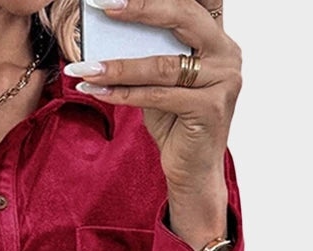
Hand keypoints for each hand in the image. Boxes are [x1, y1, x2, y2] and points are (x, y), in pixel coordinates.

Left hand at [66, 0, 240, 196]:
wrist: (193, 171)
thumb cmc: (176, 123)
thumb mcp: (161, 82)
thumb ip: (149, 53)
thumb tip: (108, 33)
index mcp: (218, 39)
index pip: (193, 2)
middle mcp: (227, 54)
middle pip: (182, 17)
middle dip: (140, 8)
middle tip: (102, 5)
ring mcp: (224, 81)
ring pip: (162, 65)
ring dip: (118, 66)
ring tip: (85, 67)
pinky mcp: (210, 109)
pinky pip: (157, 96)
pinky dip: (123, 94)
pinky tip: (96, 91)